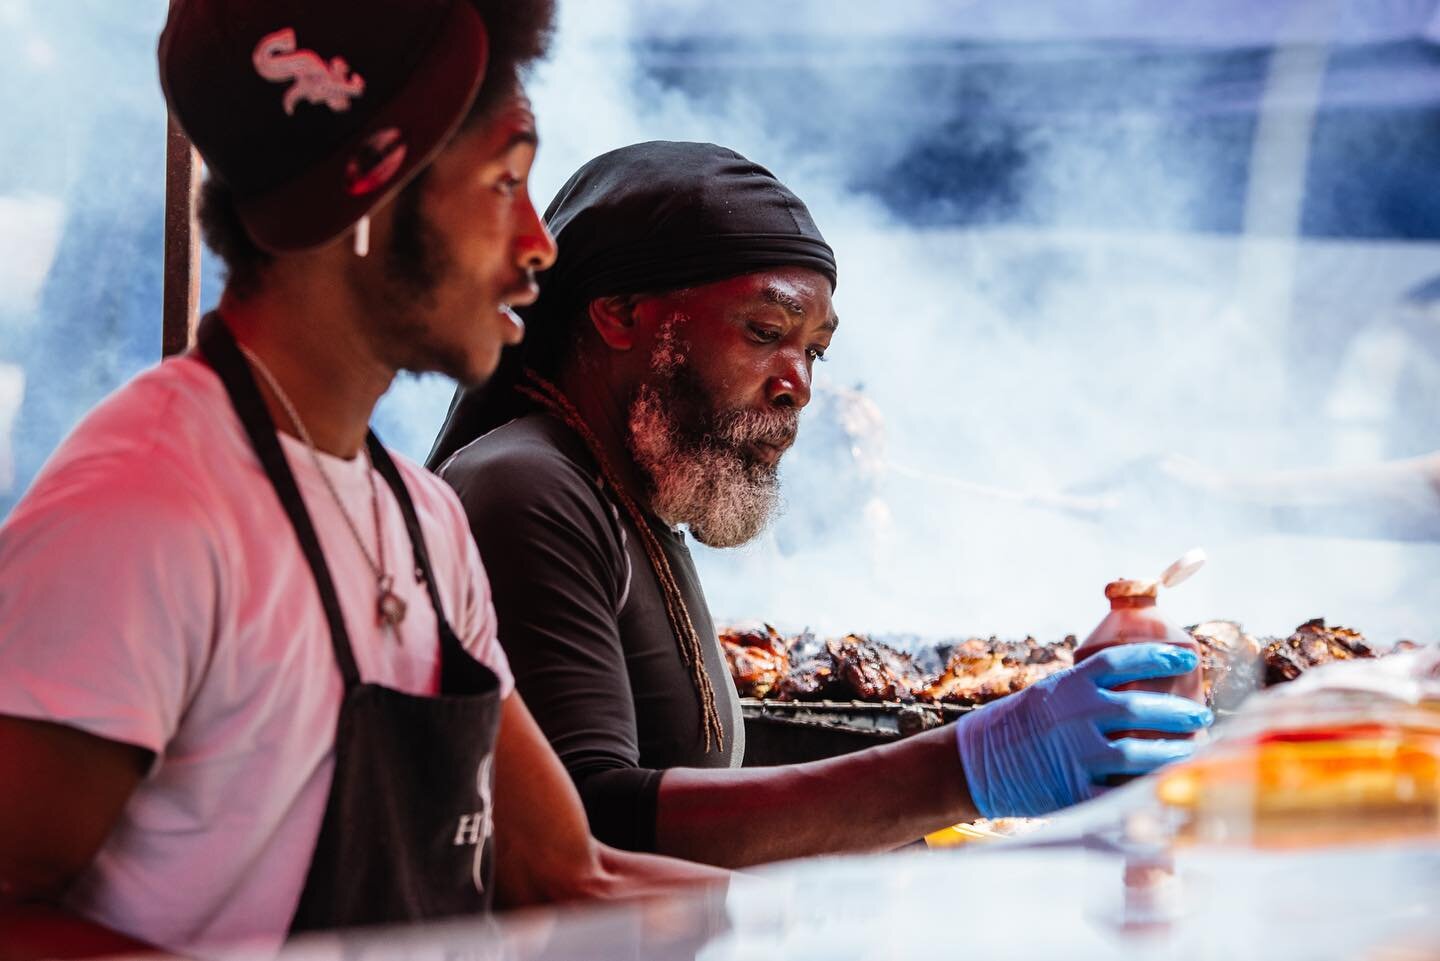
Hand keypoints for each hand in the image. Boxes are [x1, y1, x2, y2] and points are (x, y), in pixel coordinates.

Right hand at [953, 643, 1212, 816]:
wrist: (977, 762)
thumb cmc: (1021, 724)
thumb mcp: (1049, 694)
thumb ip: (1089, 690)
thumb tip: (1143, 684)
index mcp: (1067, 685)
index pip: (1121, 661)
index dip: (1158, 656)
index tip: (1186, 656)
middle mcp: (1072, 716)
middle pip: (1139, 710)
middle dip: (1178, 713)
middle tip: (1200, 715)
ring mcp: (1072, 755)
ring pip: (1138, 755)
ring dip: (1172, 754)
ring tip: (1194, 752)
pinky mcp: (1071, 792)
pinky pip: (1119, 794)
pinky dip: (1147, 793)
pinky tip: (1168, 788)